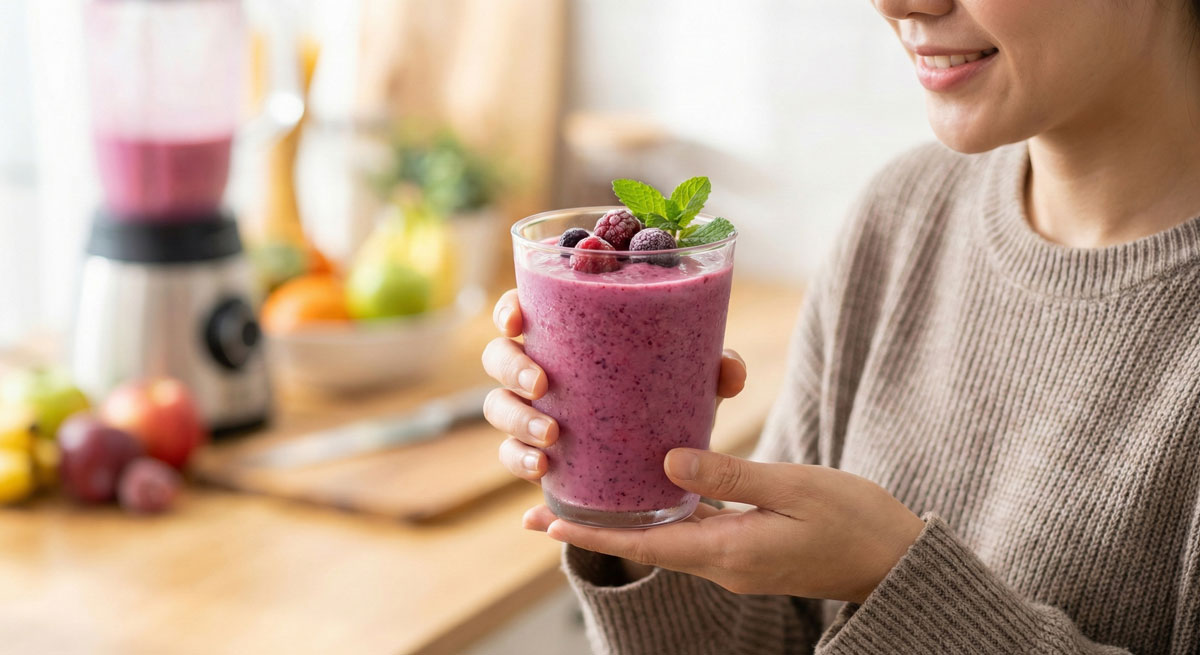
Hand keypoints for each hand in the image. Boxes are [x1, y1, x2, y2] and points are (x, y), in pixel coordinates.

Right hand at [481, 289, 747, 482]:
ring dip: (517, 418)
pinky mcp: (535, 450)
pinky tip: (542, 469)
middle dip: (513, 366)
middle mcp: (539, 364)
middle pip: (499, 354)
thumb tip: (730, 370)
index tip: (517, 319)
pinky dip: (520, 460)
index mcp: (566, 330)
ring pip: (498, 406)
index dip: (509, 308)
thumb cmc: (666, 391)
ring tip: (552, 434)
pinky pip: (511, 454)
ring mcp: (531, 409)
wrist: (663, 454)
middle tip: (543, 382)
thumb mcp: (691, 378)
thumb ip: (713, 368)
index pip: (523, 307)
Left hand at [524, 449, 924, 603]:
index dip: (596, 532)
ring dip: (631, 519)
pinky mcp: (752, 552)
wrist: (898, 559)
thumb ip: (731, 476)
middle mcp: (726, 565)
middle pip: (649, 544)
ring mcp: (739, 562)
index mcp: (732, 553)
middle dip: (600, 524)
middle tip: (549, 504)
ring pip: (671, 537)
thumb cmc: (856, 520)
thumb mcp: (795, 488)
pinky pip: (699, 531)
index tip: (549, 522)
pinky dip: (670, 513)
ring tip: (591, 493)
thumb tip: (668, 462)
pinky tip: (658, 489)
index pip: (649, 545)